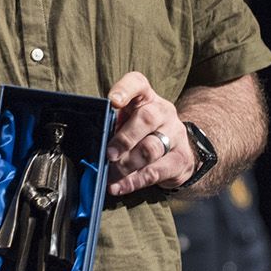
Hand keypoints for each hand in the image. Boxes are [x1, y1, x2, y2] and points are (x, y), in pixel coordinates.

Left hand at [105, 71, 191, 194]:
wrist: (178, 150)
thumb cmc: (141, 132)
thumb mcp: (128, 121)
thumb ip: (112, 124)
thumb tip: (90, 141)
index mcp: (146, 97)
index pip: (137, 83)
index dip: (125, 89)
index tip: (113, 102)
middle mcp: (163, 111)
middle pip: (146, 119)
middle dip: (124, 139)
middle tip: (108, 154)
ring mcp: (175, 134)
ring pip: (151, 148)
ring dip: (126, 164)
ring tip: (110, 176)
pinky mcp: (180, 159)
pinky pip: (155, 171)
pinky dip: (134, 181)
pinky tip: (119, 186)